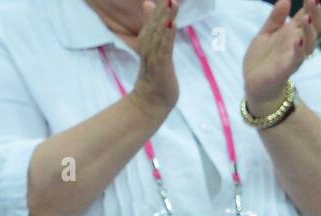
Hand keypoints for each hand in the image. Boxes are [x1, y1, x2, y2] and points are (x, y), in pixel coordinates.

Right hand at [129, 0, 179, 121]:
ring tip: (172, 1)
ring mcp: (154, 55)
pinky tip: (171, 24)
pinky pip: (164, 49)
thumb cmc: (154, 73)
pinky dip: (167, 37)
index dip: (161, 4)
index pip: (155, 16)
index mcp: (148, 37)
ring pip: (160, 33)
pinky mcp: (161, 66)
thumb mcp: (153, 45)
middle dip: (163, 6)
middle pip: (156, 21)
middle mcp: (149, 44)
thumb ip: (152, 24)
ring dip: (166, 17)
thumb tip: (149, 3)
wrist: (151, 101)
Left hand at [244, 0, 320, 114]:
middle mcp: (296, 44)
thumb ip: (275, 18)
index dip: (310, 6)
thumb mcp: (266, 33)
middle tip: (313, 0)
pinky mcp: (285, 70)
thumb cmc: (262, 59)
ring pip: (308, 44)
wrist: (254, 85)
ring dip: (309, 31)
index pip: (306, 16)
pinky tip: (298, 40)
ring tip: (306, 18)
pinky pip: (295, 60)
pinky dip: (298, 50)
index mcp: (292, 33)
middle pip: (312, 28)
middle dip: (314, 14)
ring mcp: (293, 57)